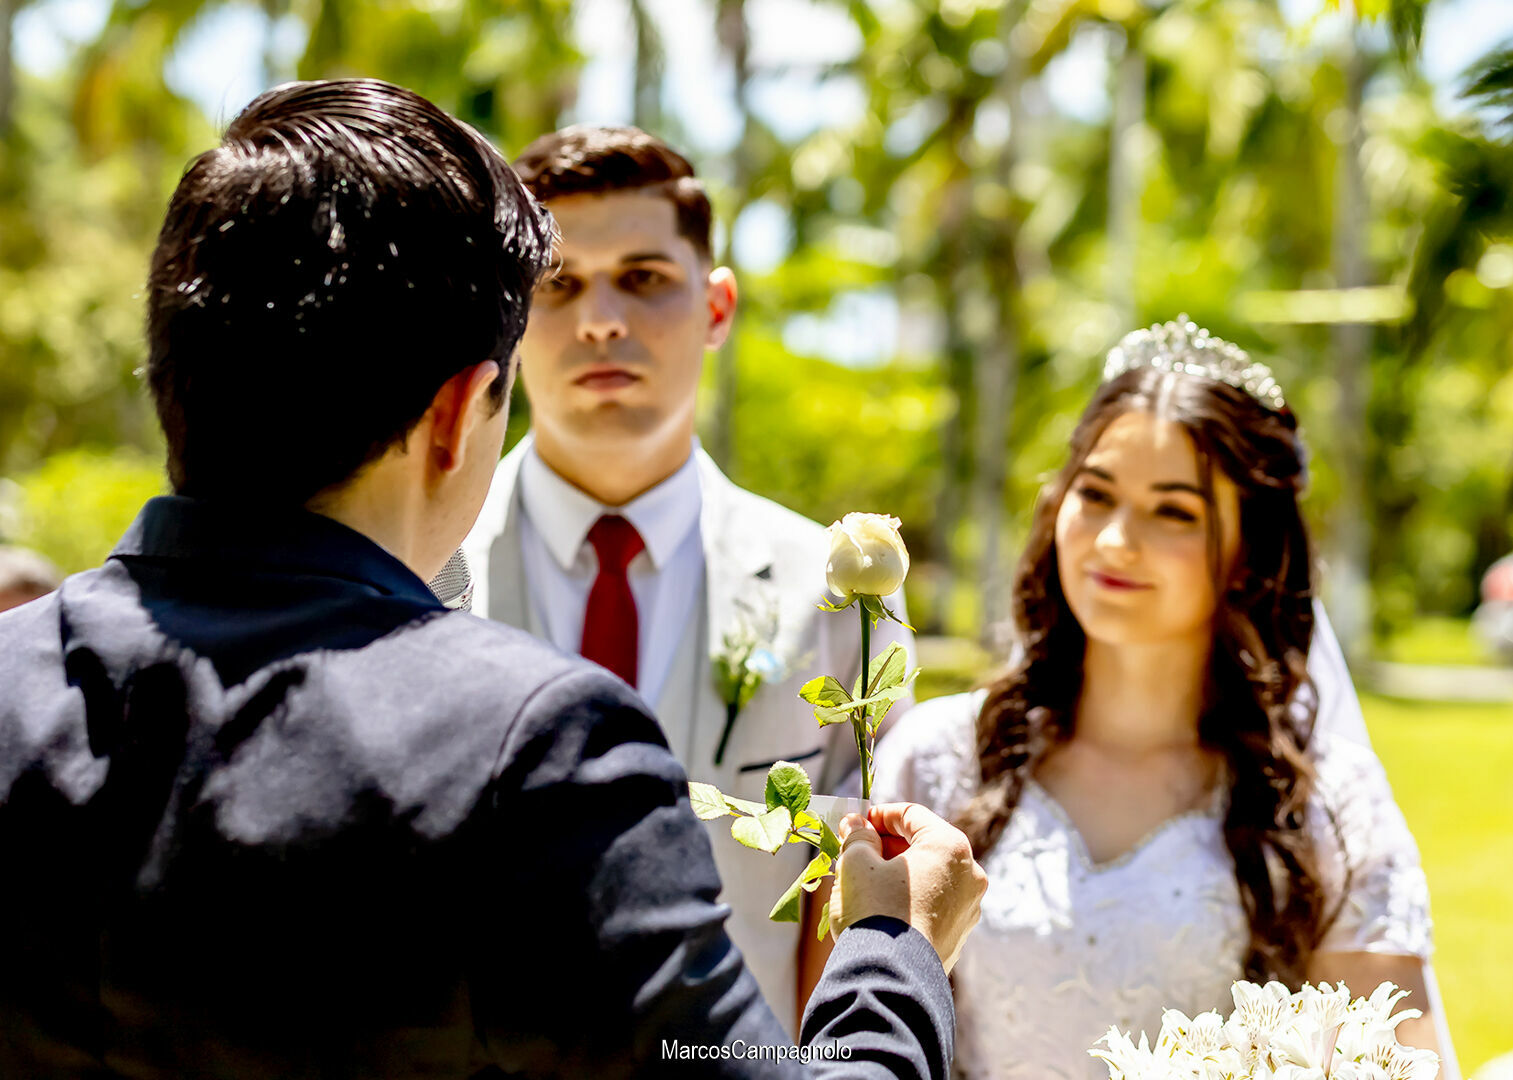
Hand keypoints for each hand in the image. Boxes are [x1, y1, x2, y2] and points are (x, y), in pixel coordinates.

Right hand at [828, 802, 986, 973]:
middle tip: (856, 852)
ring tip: (863, 881)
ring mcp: (968, 907)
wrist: (890, 980)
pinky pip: (932, 903)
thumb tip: (856, 825)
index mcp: (950, 847)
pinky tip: (880, 907)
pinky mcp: (959, 935)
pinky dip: (909, 898)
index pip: (911, 815)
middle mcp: (969, 874)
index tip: (855, 824)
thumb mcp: (856, 864)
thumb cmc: (875, 912)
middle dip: (887, 846)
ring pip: (928, 876)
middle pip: (923, 845)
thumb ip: (857, 837)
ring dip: (897, 872)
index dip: (879, 815)